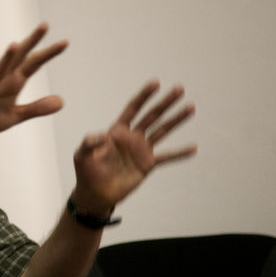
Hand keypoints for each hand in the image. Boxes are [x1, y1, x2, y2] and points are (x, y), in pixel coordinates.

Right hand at [0, 23, 67, 140]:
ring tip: (16, 44)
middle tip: (45, 25)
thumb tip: (62, 101)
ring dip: (6, 58)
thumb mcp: (15, 116)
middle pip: (18, 59)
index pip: (33, 64)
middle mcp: (0, 80)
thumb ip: (37, 108)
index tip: (65, 42)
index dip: (48, 54)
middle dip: (31, 43)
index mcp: (12, 83)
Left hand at [72, 81, 195, 211]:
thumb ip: (89, 142)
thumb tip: (103, 136)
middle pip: (151, 115)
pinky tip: (193, 148)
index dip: (143, 96)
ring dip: (176, 120)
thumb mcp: (82, 155)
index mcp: (117, 130)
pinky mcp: (147, 164)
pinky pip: (166, 157)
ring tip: (191, 108)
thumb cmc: (87, 171)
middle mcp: (132, 136)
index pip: (133, 108)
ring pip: (162, 131)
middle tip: (179, 89)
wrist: (95, 193)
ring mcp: (141, 150)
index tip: (156, 83)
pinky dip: (179, 153)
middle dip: (165, 102)